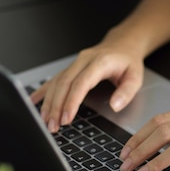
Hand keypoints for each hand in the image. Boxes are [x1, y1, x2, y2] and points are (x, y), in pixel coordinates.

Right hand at [30, 38, 145, 132]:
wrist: (122, 44)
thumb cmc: (128, 61)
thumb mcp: (136, 77)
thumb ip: (127, 92)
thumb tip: (115, 106)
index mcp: (100, 62)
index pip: (81, 83)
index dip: (72, 101)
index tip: (66, 118)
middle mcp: (83, 61)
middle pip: (64, 84)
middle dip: (56, 106)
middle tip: (53, 125)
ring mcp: (74, 63)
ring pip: (56, 82)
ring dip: (49, 103)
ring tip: (45, 121)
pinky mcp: (70, 68)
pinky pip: (53, 79)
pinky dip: (42, 91)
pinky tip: (33, 102)